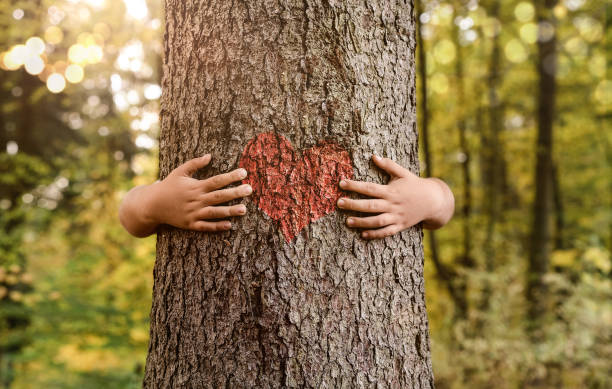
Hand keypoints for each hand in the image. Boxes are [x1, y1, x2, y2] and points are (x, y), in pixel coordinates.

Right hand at [119, 154, 251, 236]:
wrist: (152, 205)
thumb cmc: (168, 186)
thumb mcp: (180, 171)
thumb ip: (195, 164)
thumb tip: (210, 155)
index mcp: (195, 186)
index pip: (217, 180)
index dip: (231, 176)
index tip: (244, 172)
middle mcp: (196, 200)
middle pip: (219, 196)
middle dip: (236, 193)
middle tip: (250, 190)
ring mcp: (193, 213)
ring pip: (215, 212)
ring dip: (230, 211)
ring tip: (244, 209)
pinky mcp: (190, 224)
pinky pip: (205, 226)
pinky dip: (217, 226)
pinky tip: (229, 225)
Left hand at [337, 155, 453, 239]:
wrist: (433, 201)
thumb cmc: (415, 185)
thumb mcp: (403, 173)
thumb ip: (388, 165)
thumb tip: (374, 156)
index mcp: (391, 190)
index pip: (369, 188)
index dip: (354, 185)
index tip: (341, 183)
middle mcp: (392, 204)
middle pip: (370, 205)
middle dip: (353, 204)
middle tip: (339, 203)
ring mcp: (396, 217)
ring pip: (377, 221)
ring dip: (362, 222)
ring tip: (347, 221)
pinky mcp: (400, 226)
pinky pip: (386, 232)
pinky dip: (375, 234)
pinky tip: (363, 234)